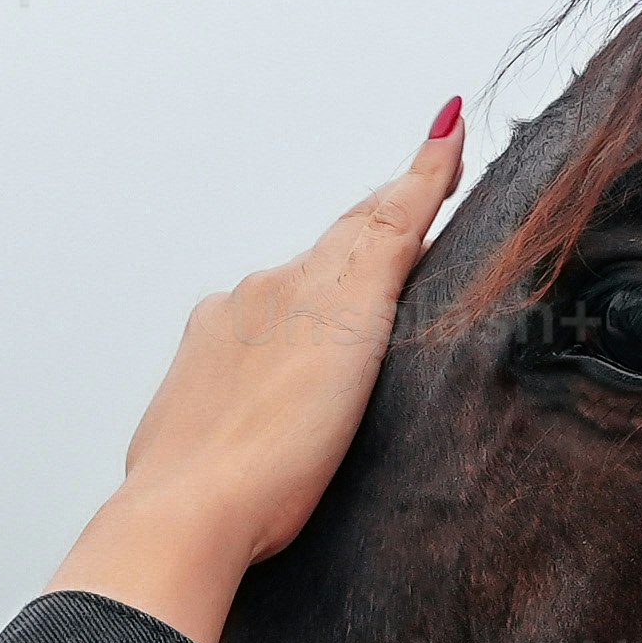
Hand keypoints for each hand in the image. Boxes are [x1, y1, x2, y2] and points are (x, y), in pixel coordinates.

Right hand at [46, 105, 469, 642]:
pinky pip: (403, 219)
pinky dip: (428, 173)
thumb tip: (213, 456)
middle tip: (412, 188)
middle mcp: (254, 295)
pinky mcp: (354, 295)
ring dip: (398, 205)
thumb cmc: (194, 505)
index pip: (282, 292)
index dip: (310, 278)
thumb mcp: (191, 458)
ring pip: (364, 234)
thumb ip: (210, 438)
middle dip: (362, 227)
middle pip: (327, 250)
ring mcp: (301, 288)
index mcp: (217, 331)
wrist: (190, 505)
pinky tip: (450, 137)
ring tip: (442, 160)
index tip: (330, 282)